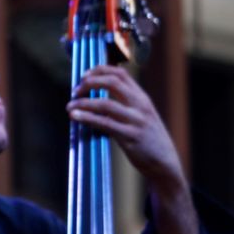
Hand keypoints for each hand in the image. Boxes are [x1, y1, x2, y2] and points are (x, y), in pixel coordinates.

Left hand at [68, 65, 185, 192]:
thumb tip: (95, 95)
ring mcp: (136, 121)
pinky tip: (75, 116)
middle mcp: (140, 105)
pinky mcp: (130, 137)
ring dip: (83, 103)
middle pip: (112, 82)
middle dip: (89, 83)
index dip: (100, 70)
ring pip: (105, 104)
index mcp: (142, 98)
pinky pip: (105, 123)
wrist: (164, 164)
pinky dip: (87, 118)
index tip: (84, 75)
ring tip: (69, 106)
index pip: (121, 74)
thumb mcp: (142, 115)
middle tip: (75, 91)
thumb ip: (125, 103)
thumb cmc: (148, 139)